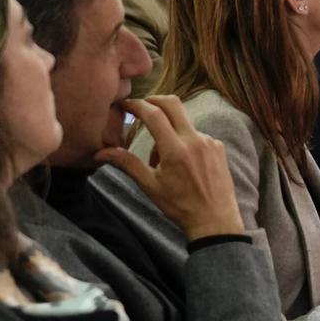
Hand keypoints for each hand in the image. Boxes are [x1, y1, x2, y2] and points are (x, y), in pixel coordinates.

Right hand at [96, 96, 243, 241]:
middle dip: (154, 101)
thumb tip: (101, 153)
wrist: (214, 218)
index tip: (125, 104)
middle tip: (140, 108)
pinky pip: (196, 135)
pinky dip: (183, 141)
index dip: (137, 105)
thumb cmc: (179, 205)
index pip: (154, 115)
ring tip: (159, 160)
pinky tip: (180, 163)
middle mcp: (195, 140)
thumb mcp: (150, 185)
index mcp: (176, 149)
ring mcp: (210, 141)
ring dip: (168, 131)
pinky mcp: (218, 147)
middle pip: (173, 105)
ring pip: (183, 124)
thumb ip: (127, 164)